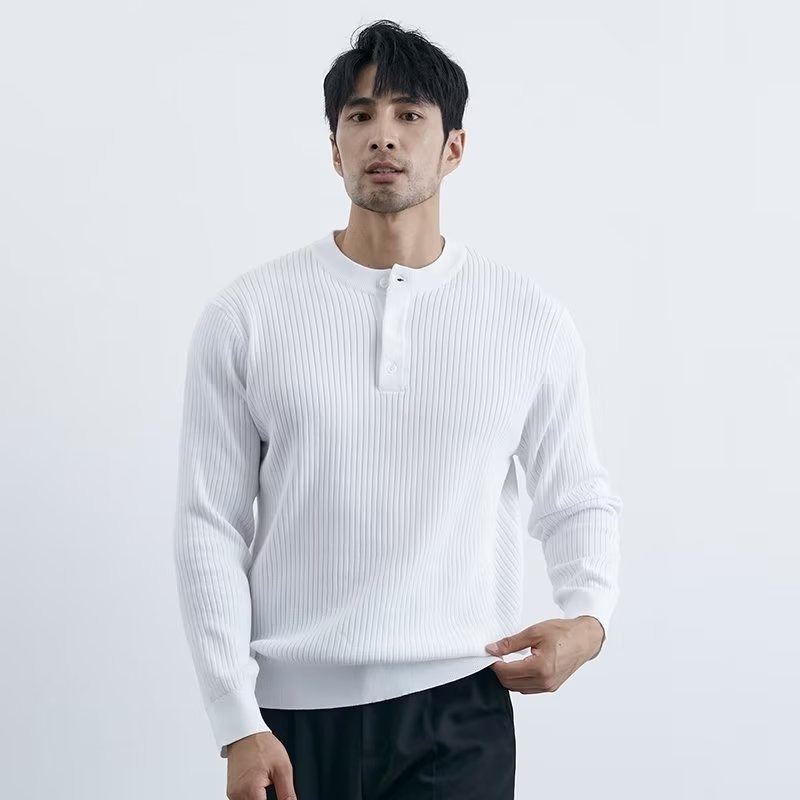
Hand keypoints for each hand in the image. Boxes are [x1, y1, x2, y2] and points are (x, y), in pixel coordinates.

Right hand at [226, 731, 297, 799]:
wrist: (245, 733)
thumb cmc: (262, 745)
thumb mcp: (282, 768)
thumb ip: (287, 793)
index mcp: (251, 790)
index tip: (283, 799)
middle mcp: (237, 795)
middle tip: (279, 793)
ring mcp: (232, 794)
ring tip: (268, 786)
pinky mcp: (231, 792)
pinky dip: (253, 799)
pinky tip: (261, 792)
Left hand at [485, 616, 605, 693]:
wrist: (584, 639)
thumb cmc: (563, 633)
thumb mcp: (534, 632)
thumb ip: (511, 643)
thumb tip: (492, 649)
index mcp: (540, 668)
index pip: (507, 673)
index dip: (494, 664)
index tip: (490, 654)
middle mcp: (545, 682)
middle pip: (510, 684)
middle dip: (500, 671)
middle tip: (496, 656)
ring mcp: (549, 687)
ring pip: (518, 688)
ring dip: (509, 677)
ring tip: (506, 660)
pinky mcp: (551, 687)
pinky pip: (528, 688)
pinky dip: (519, 680)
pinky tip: (518, 667)